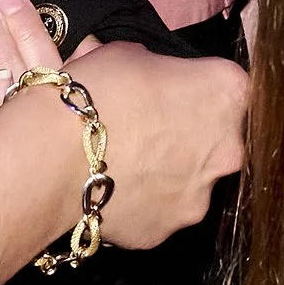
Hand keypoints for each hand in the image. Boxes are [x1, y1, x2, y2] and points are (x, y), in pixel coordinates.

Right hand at [0, 0, 247, 248]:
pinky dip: (144, 203)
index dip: (203, 89)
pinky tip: (113, 190)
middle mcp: (230, 149)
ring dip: (170, 173)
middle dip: (193, 135)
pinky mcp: (167, 231)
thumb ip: (161, 68)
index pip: (231, 88)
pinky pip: (160, 213)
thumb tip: (155, 74)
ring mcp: (200, 196)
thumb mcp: (131, 53)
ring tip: (127, 165)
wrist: (52, 155)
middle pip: (221, 139)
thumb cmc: (97, 91)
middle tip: (151, 130)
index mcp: (229, 92)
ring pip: (193, 181)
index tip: (177, 92)